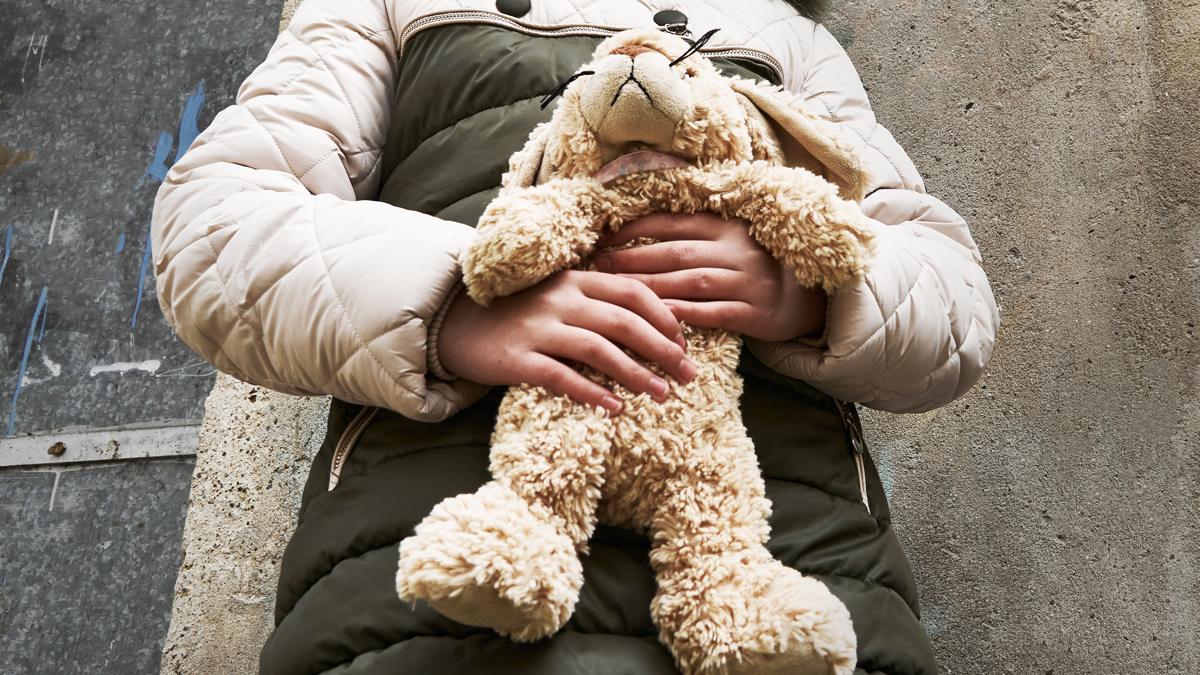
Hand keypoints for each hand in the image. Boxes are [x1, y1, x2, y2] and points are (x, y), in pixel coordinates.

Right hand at [438, 270, 697, 414]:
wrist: (455, 322)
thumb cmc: (518, 312)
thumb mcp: (559, 296)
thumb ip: (596, 302)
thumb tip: (651, 323)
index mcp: (576, 279)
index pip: (632, 291)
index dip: (664, 317)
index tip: (685, 343)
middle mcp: (560, 300)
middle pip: (624, 322)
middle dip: (663, 350)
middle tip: (688, 375)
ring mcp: (538, 329)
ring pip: (598, 350)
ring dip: (636, 374)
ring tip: (661, 395)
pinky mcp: (517, 358)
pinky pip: (561, 376)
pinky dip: (591, 393)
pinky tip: (614, 409)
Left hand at [594, 213, 826, 341]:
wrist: (806, 299)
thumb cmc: (755, 269)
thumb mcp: (730, 243)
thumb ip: (694, 238)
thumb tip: (636, 235)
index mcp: (727, 228)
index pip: (673, 224)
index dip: (636, 229)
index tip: (603, 238)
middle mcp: (736, 252)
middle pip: (675, 253)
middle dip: (633, 258)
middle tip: (599, 265)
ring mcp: (747, 282)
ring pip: (690, 282)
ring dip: (651, 286)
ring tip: (617, 291)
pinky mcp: (754, 313)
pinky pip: (713, 313)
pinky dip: (684, 314)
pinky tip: (657, 317)